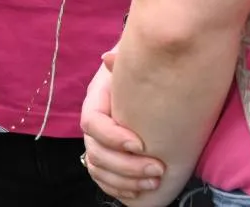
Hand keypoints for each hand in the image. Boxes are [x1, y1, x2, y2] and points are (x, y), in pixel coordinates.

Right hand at [81, 51, 164, 201]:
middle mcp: (94, 125)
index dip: (111, 137)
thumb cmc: (140, 70)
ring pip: (98, 169)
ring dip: (124, 181)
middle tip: (157, 169)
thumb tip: (108, 59)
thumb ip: (122, 61)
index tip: (140, 144)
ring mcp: (99, 143)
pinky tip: (138, 191)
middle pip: (95, 152)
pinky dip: (118, 189)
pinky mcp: (109, 159)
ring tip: (154, 182)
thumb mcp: (132, 62)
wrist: (150, 78)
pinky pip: (103, 179)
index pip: (91, 123)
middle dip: (126, 166)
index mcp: (96, 100)